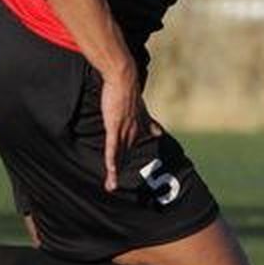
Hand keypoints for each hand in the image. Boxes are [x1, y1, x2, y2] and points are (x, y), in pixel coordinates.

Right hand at [99, 71, 144, 192]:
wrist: (123, 77)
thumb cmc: (128, 87)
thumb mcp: (137, 103)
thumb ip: (144, 116)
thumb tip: (153, 125)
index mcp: (136, 126)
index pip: (133, 145)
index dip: (127, 159)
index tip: (123, 170)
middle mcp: (132, 131)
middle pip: (125, 155)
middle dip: (119, 171)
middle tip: (113, 186)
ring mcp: (124, 130)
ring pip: (118, 156)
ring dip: (113, 172)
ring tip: (110, 187)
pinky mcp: (115, 127)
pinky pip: (112, 148)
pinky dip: (112, 160)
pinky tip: (111, 171)